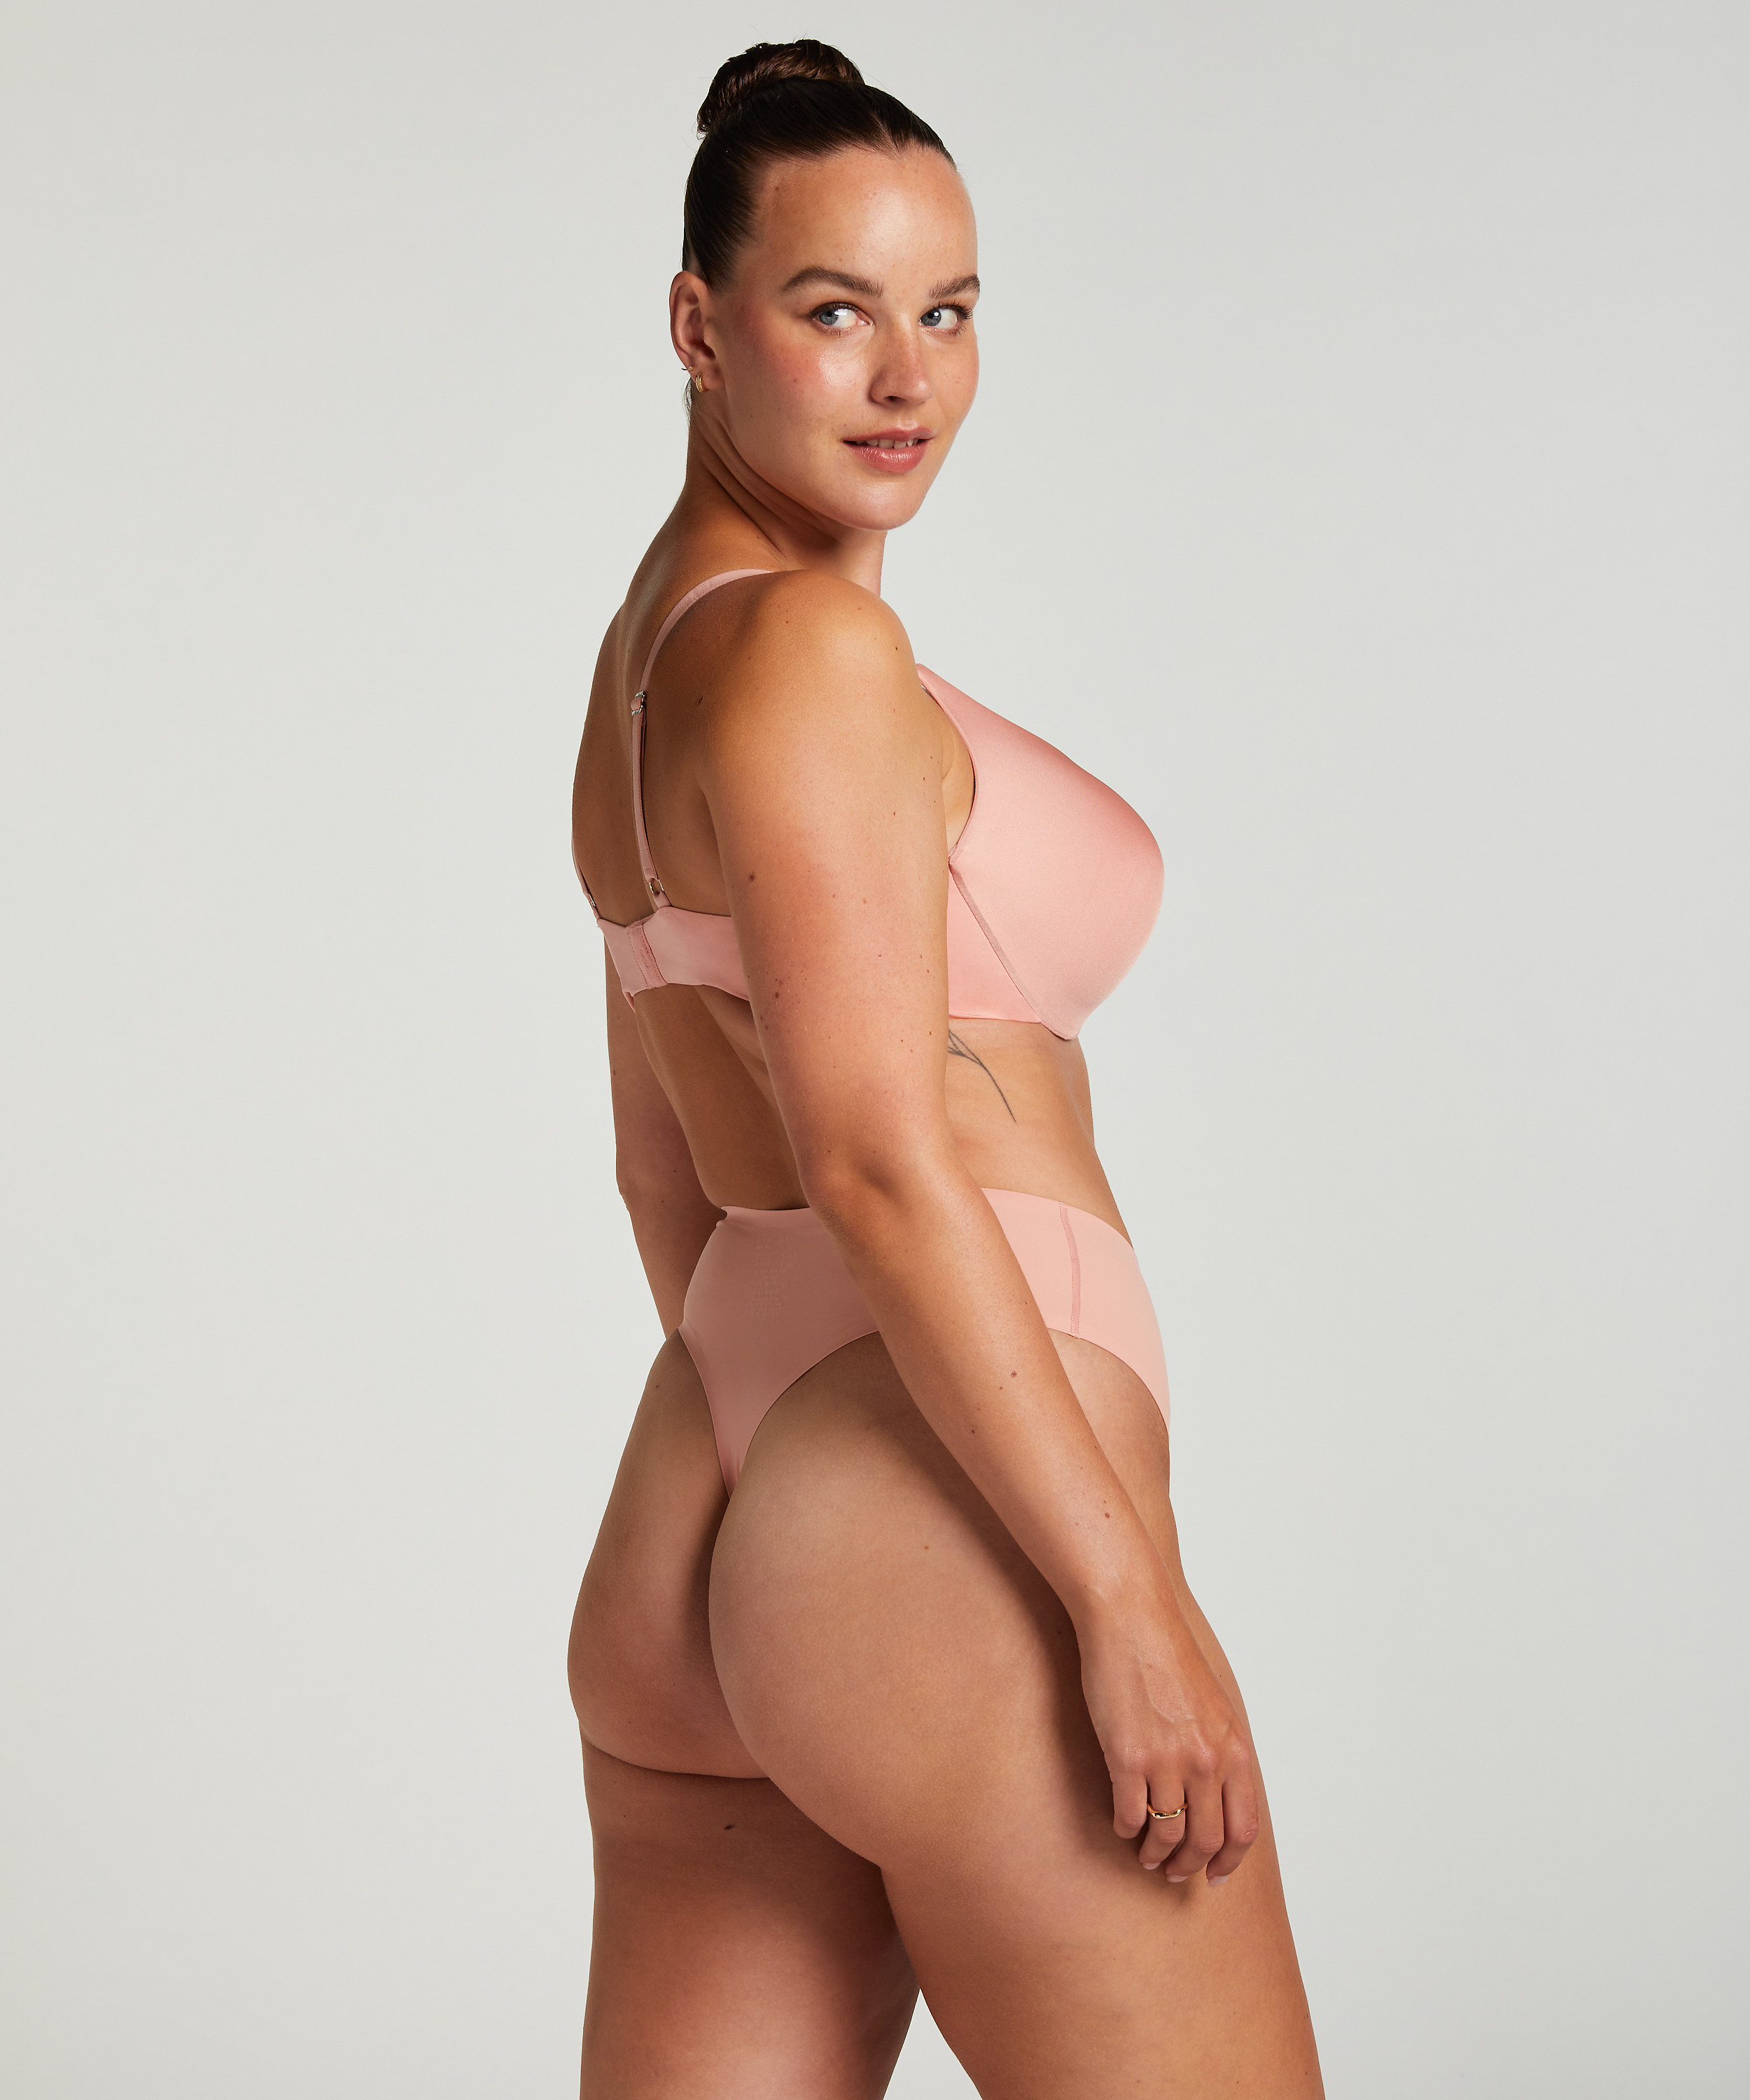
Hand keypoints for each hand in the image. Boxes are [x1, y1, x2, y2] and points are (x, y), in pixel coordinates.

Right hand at [1076, 1574, 1260, 1882]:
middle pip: (1206, 1839)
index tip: (1214, 1874)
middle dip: (1189, 1865)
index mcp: (1234, 1748)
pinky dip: (1126, 1828)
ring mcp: (1168, 1761)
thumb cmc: (1167, 1655)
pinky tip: (1122, 1824)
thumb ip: (1220, 1749)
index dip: (1228, 1860)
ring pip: (1167, 1835)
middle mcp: (1207, 1760)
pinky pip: (1130, 1814)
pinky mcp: (1127, 1757)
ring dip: (1155, 1854)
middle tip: (1172, 1871)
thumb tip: (1216, 1793)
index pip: (1243, 1828)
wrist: (1131, 1618)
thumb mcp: (1213, 1705)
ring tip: (1145, 1854)